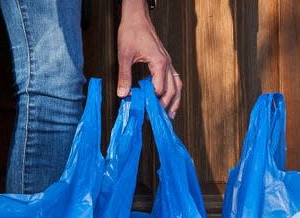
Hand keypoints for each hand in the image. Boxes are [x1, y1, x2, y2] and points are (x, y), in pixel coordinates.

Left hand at [117, 0, 181, 117]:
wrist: (136, 16)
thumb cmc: (131, 31)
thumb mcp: (124, 55)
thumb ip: (124, 76)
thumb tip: (122, 94)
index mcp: (159, 62)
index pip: (159, 89)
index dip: (152, 101)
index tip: (145, 111)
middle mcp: (167, 63)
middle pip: (172, 90)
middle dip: (166, 106)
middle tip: (160, 119)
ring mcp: (168, 62)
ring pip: (177, 85)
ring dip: (175, 101)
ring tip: (171, 115)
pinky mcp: (165, 61)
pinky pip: (175, 79)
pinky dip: (174, 91)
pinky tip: (170, 98)